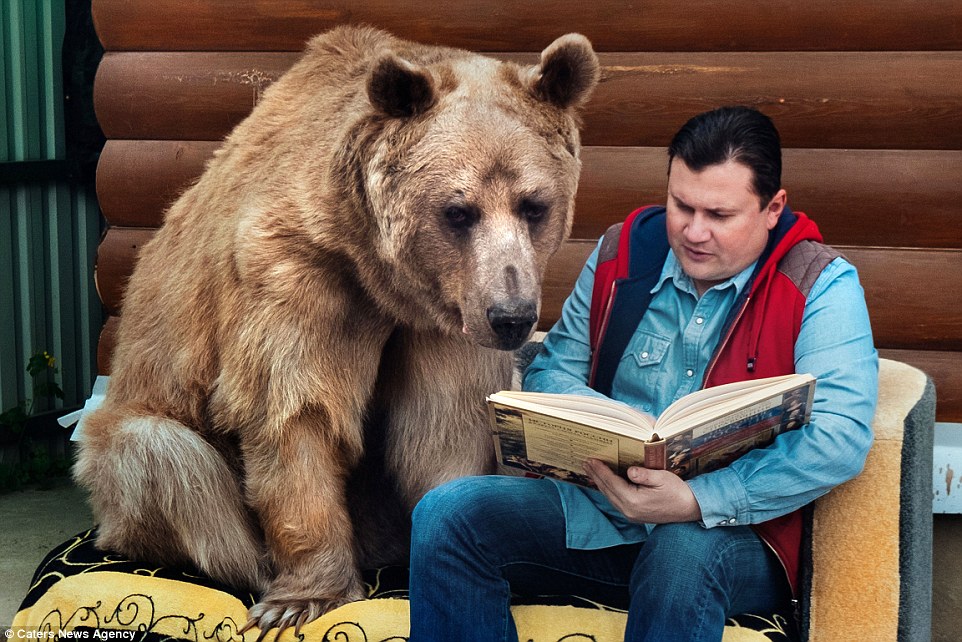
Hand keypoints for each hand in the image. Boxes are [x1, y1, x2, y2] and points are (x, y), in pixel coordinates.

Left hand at [583, 458, 701, 523]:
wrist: (689, 509)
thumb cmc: (677, 492)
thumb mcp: (662, 478)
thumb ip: (644, 475)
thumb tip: (629, 470)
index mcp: (634, 501)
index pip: (611, 482)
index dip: (600, 470)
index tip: (591, 459)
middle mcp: (628, 510)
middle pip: (607, 490)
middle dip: (596, 475)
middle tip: (585, 462)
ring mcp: (630, 514)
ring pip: (609, 496)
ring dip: (600, 482)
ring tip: (591, 470)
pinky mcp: (634, 515)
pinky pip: (616, 500)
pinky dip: (608, 490)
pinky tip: (605, 483)